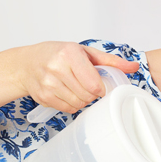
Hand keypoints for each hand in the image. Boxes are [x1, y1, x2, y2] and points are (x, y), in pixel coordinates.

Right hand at [20, 42, 138, 113]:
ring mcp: (48, 84)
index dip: (101, 88)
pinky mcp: (43, 97)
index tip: (99, 84)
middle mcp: (57, 68)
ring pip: (79, 104)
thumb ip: (111, 61)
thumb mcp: (85, 52)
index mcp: (70, 54)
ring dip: (83, 99)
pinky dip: (72, 104)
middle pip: (88, 95)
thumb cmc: (58, 55)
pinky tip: (67, 93)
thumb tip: (134, 67)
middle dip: (92, 93)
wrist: (26, 63)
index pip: (94, 84)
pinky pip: (68, 109)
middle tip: (87, 85)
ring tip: (76, 88)